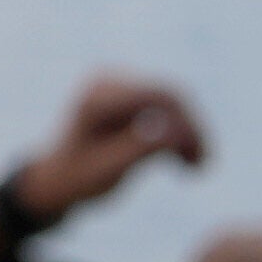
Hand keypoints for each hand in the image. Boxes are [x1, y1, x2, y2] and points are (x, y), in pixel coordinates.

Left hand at [14, 74, 211, 224]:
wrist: (57, 178)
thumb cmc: (80, 178)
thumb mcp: (109, 169)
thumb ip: (141, 147)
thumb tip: (175, 128)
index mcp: (98, 98)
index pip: (159, 97)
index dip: (188, 125)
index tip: (202, 162)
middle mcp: (107, 82)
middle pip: (168, 97)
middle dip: (191, 130)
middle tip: (203, 167)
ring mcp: (117, 86)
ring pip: (171, 103)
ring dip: (187, 134)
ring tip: (196, 167)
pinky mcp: (126, 96)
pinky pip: (163, 109)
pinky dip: (177, 134)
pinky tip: (183, 160)